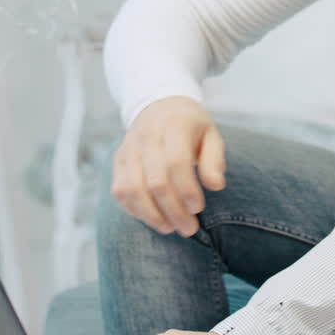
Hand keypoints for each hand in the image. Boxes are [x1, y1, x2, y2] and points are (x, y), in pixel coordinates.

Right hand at [110, 96, 226, 235]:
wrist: (159, 104)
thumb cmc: (191, 126)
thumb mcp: (211, 135)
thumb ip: (215, 160)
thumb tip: (216, 186)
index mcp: (174, 126)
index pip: (176, 162)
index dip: (186, 189)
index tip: (198, 208)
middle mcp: (147, 135)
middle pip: (155, 181)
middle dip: (173, 210)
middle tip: (189, 229)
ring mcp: (129, 148)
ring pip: (132, 189)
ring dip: (151, 215)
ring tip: (170, 228)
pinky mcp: (118, 160)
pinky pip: (119, 190)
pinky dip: (134, 209)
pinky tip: (153, 218)